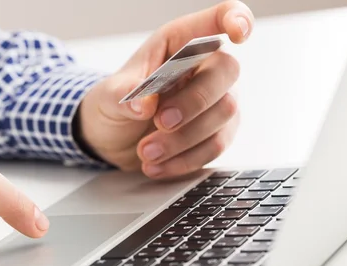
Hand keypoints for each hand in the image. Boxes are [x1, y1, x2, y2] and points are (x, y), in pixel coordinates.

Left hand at [79, 0, 253, 178]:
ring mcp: (215, 100)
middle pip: (225, 73)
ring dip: (183, 139)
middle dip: (193, 102)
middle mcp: (203, 67)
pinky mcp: (217, 132)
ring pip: (224, 114)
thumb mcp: (107, 97)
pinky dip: (185, 160)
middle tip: (159, 123)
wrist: (110, 139)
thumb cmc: (113, 105)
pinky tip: (156, 165)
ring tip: (145, 153)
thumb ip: (123, 96)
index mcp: (178, 43)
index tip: (239, 34)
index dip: (235, 19)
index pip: (215, 20)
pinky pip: (216, 146)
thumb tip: (145, 105)